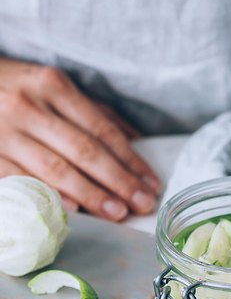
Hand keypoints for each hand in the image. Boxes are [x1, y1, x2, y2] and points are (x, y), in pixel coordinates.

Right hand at [0, 58, 160, 220]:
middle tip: (142, 203)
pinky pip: (23, 181)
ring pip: (56, 169)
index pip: (101, 130)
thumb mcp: (53, 86)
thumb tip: (135, 139)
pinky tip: (74, 212)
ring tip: (117, 212)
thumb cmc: (18, 89)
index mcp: (53, 86)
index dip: (130, 160)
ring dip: (92, 195)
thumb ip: (94, 111)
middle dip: (118, 181)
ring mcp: (5, 133)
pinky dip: (50, 196)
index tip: (150, 183)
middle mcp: (30, 107)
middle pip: (84, 151)